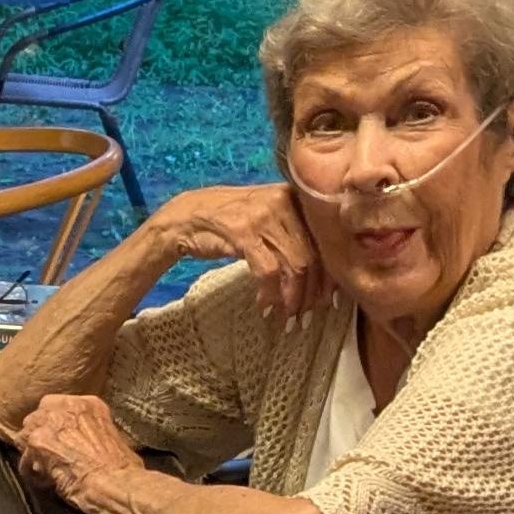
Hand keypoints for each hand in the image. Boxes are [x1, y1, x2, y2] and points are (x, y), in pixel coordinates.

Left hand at [8, 392, 147, 512]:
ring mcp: (50, 422)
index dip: (55, 425)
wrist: (115, 483)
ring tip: (45, 471)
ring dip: (33, 454)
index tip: (58, 439)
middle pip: (38, 416)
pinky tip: (45, 483)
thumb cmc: (122, 470)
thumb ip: (92, 433)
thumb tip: (83, 445)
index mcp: (90, 404)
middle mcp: (68, 406)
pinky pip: (24, 459)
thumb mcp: (114, 438)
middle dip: (40, 436)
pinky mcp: (37, 442)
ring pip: (26, 435)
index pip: (58, 406)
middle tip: (48, 456)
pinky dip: (32, 473)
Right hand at [141, 181, 330, 326]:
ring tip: (287, 317)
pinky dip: (270, 294)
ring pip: (295, 265)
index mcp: (293, 196)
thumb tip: (322, 271)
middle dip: (312, 293)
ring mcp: (262, 216)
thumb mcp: (265, 217)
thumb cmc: (227, 222)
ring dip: (292, 299)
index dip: (330, 274)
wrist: (183, 217)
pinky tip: (264, 305)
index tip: (329, 301)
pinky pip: (269, 271)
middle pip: (313, 255)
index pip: (323, 239)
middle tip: (305, 316)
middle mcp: (282, 201)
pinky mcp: (242, 232)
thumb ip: (292, 233)